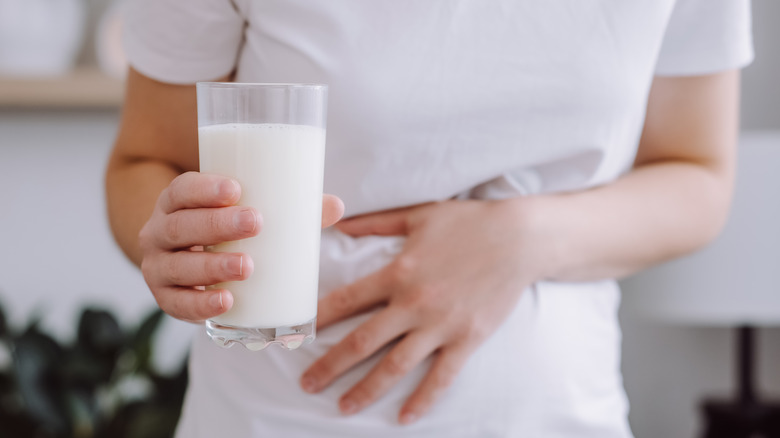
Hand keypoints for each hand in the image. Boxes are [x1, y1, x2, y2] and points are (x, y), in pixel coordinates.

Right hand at [138, 171, 343, 322]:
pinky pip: (177, 305)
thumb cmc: (224, 228)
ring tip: (247, 266)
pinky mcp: (166, 298)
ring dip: (211, 266)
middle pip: (181, 226)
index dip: (204, 188)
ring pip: (178, 266)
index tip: (236, 189)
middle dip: (217, 225)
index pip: (181, 189)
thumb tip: (336, 205)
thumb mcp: (247, 212)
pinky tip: (226, 302)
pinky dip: (200, 305)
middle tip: (255, 224)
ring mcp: (158, 267)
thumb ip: (289, 208)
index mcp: (177, 202)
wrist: (183, 258)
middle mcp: (159, 232)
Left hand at [300, 199, 547, 423]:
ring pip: (395, 366)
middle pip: (362, 342)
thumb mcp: (417, 215)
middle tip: (306, 384)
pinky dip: (423, 400)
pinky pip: (441, 377)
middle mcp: (413, 303)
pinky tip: (404, 419)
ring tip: (342, 408)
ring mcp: (441, 325)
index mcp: (397, 272)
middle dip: (330, 366)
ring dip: (366, 390)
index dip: (317, 320)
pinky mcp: (467, 339)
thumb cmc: (468, 223)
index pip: (346, 301)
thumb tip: (339, 221)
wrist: (520, 238)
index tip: (294, 336)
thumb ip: (375, 222)